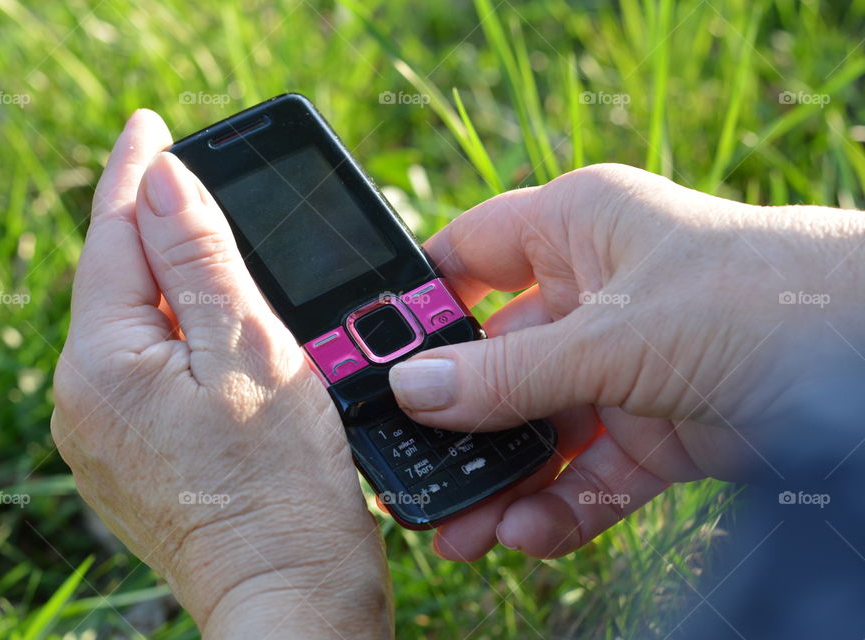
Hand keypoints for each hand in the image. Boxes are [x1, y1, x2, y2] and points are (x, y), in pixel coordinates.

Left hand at [51, 111, 389, 638]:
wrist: (291, 593)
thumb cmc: (283, 484)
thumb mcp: (250, 349)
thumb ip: (200, 260)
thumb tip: (162, 181)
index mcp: (103, 364)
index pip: (114, 239)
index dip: (137, 175)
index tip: (152, 125)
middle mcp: (84, 401)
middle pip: (116, 283)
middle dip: (152, 227)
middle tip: (187, 175)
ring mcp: (104, 436)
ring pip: (134, 328)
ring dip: (171, 283)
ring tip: (207, 242)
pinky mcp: (133, 459)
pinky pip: (146, 372)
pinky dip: (178, 336)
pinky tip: (211, 325)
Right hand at [389, 164, 864, 559]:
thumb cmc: (757, 298)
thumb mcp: (616, 336)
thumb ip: (510, 372)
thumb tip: (413, 392)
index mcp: (574, 230)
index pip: (469, 256)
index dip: (420, 303)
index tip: (373, 359)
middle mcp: (591, 295)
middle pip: (496, 358)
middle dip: (457, 418)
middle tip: (411, 468)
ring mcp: (622, 367)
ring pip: (538, 427)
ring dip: (501, 478)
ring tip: (460, 531)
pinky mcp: (654, 430)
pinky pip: (587, 473)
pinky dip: (558, 506)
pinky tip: (526, 535)